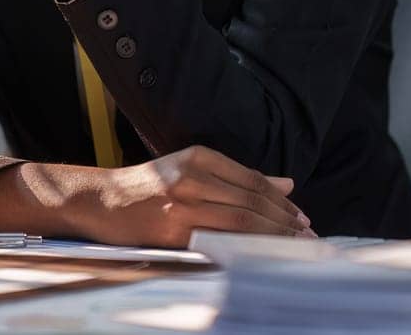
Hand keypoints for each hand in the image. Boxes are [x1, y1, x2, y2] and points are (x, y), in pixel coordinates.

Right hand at [81, 145, 313, 246]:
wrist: (102, 201)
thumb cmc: (148, 186)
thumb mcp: (190, 169)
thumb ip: (236, 177)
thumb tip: (286, 184)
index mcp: (198, 156)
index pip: (252, 179)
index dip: (281, 200)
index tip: (301, 217)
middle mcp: (193, 176)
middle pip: (252, 199)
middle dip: (285, 220)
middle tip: (308, 236)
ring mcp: (183, 203)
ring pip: (242, 219)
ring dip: (274, 235)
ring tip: (294, 247)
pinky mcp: (174, 229)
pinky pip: (220, 239)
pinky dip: (247, 246)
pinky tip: (262, 255)